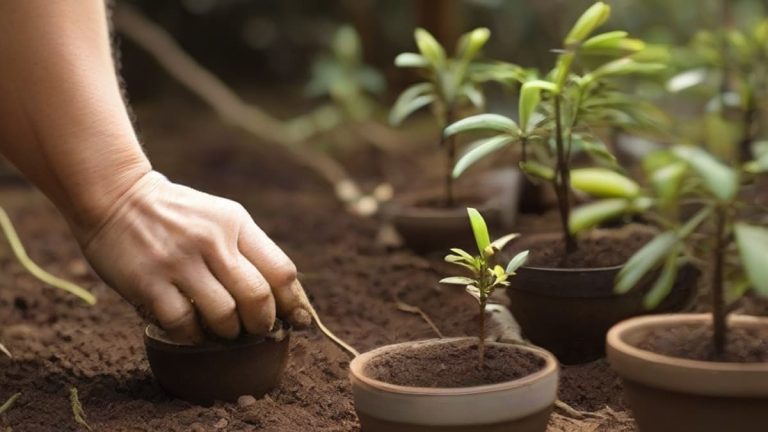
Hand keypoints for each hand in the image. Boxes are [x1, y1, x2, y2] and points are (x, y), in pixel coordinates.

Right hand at [77, 171, 309, 342]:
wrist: (115, 195)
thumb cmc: (177, 215)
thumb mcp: (221, 217)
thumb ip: (250, 250)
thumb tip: (286, 298)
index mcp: (235, 223)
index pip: (281, 271)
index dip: (293, 303)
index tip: (295, 320)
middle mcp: (212, 241)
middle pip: (258, 298)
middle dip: (262, 323)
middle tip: (255, 330)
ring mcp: (179, 262)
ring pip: (224, 316)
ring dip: (228, 332)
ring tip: (224, 331)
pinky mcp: (148, 282)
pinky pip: (183, 323)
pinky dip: (193, 335)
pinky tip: (192, 331)